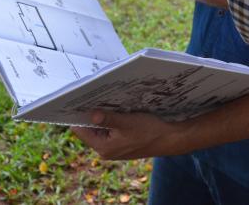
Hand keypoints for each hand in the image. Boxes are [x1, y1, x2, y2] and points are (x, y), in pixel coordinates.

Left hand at [71, 110, 185, 159]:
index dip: (79, 116)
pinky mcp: (123, 145)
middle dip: (92, 115)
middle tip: (93, 97)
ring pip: (101, 130)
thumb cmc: (149, 130)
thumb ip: (108, 119)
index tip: (79, 100)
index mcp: (104, 147)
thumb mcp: (127, 122)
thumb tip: (90, 114)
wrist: (170, 139)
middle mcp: (106, 151)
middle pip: (90, 130)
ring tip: (106, 101)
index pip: (81, 130)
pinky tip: (118, 110)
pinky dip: (112, 122)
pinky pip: (111, 132)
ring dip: (104, 117)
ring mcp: (114, 149)